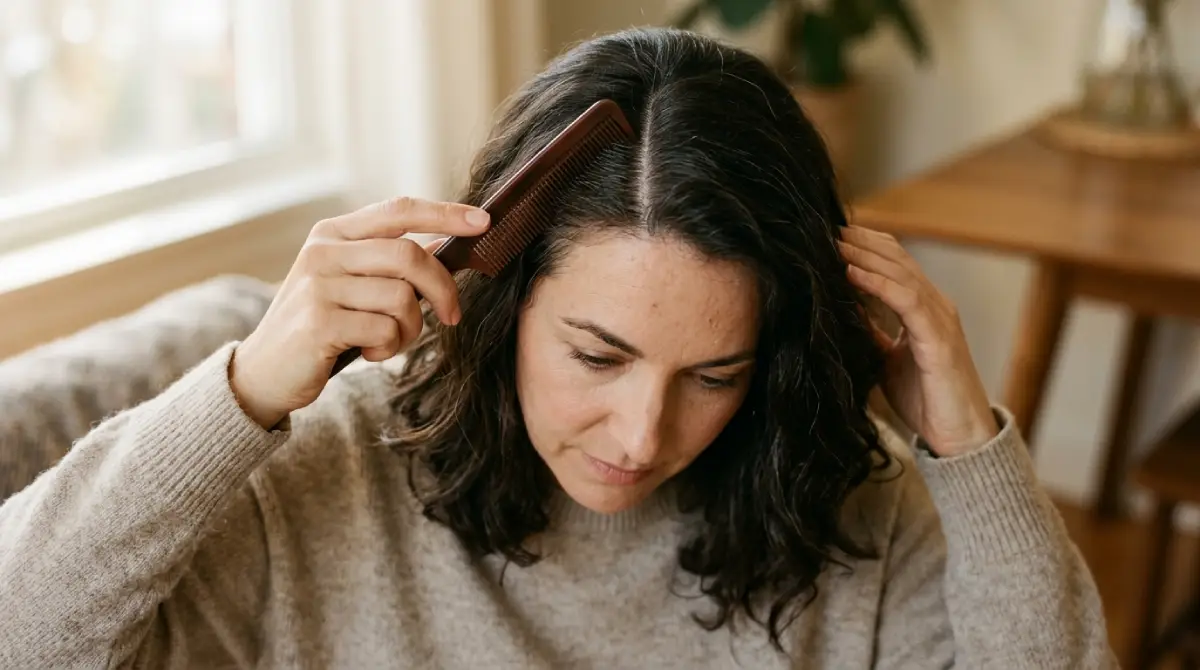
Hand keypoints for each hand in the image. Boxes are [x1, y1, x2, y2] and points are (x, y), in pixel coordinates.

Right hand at [230, 197, 489, 428]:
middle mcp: (323, 251)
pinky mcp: (319, 323)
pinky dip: (389, 348)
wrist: (265, 372)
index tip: (483, 221)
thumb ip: (390, 263)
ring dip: (410, 329)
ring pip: (402, 298)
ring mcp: (318, 285)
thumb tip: (449, 243)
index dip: (444, 213)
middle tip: (451, 316)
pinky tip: (368, 353)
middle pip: (409, 255)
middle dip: (443, 289)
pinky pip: (384, 330)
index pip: (398, 210)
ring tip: (389, 340)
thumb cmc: (321, 325)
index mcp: (333, 234)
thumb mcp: (352, 283)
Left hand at [838, 226, 997, 456]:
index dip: (865, 246)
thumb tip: (844, 310)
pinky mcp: (938, 339)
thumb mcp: (887, 358)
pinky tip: (851, 273)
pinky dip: (878, 283)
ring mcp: (939, 319)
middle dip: (860, 241)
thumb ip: (872, 332)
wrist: (958, 436)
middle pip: (896, 259)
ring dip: (864, 255)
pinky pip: (907, 301)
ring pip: (901, 272)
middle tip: (825, 227)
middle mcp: (935, 306)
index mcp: (924, 309)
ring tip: (833, 243)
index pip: (895, 263)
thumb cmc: (925, 398)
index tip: (830, 236)